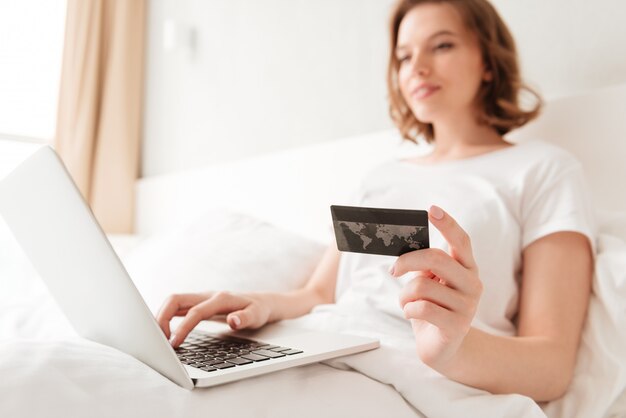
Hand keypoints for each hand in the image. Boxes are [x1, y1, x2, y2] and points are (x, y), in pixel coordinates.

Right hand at [156, 291, 271, 347]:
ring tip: (156, 338)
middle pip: (175, 299)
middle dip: (161, 317)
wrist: (262, 302)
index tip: (173, 345)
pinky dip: (167, 317)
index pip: (195, 312)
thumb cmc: (259, 310)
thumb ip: (245, 318)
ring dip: (161, 317)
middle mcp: (207, 295)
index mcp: (220, 299)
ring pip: (173, 302)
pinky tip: (162, 331)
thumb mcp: (258, 316)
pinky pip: (177, 307)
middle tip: (158, 341)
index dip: (182, 328)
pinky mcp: (199, 304)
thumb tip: (233, 321)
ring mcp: (202, 298)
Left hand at [389, 205, 482, 369]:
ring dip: (405, 295)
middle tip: (393, 269)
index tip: (432, 210)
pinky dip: (408, 310)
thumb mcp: (428, 282)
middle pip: (436, 258)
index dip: (447, 224)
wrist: (442, 348)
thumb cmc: (432, 308)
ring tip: (407, 303)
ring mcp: (467, 305)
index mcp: (466, 267)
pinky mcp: (457, 326)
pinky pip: (421, 308)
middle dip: (407, 261)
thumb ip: (423, 265)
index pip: (461, 240)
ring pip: (422, 286)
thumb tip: (404, 249)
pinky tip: (413, 315)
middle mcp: (472, 283)